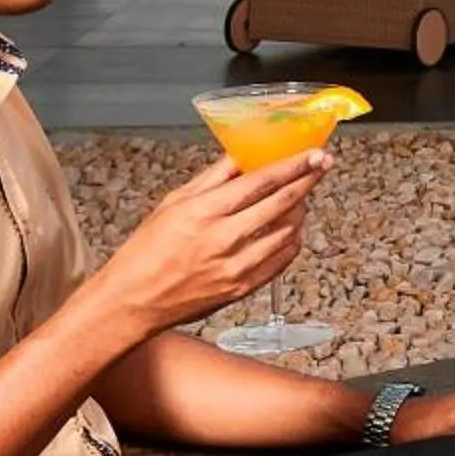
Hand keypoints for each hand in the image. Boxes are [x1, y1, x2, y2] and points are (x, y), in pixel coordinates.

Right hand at [88, 150, 333, 336]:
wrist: (133, 301)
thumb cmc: (146, 251)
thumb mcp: (174, 203)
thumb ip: (213, 178)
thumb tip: (241, 155)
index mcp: (204, 211)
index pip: (261, 181)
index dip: (293, 165)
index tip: (313, 154)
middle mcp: (224, 238)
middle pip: (282, 203)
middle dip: (307, 180)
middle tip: (321, 166)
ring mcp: (237, 267)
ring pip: (287, 231)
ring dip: (300, 210)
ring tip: (300, 196)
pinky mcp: (243, 288)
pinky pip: (282, 260)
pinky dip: (291, 241)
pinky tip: (289, 229)